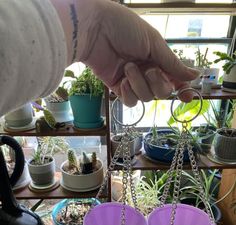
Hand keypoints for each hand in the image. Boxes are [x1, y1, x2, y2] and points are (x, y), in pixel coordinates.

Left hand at [76, 0, 199, 105]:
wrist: (94, 30)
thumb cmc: (124, 28)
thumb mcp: (154, 43)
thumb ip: (173, 64)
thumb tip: (195, 75)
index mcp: (159, 59)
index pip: (175, 79)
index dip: (183, 90)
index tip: (187, 97)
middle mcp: (147, 71)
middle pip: (162, 93)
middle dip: (158, 83)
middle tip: (149, 69)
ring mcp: (133, 81)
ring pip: (146, 98)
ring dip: (139, 84)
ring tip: (128, 66)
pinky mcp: (118, 88)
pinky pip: (130, 102)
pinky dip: (128, 92)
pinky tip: (123, 79)